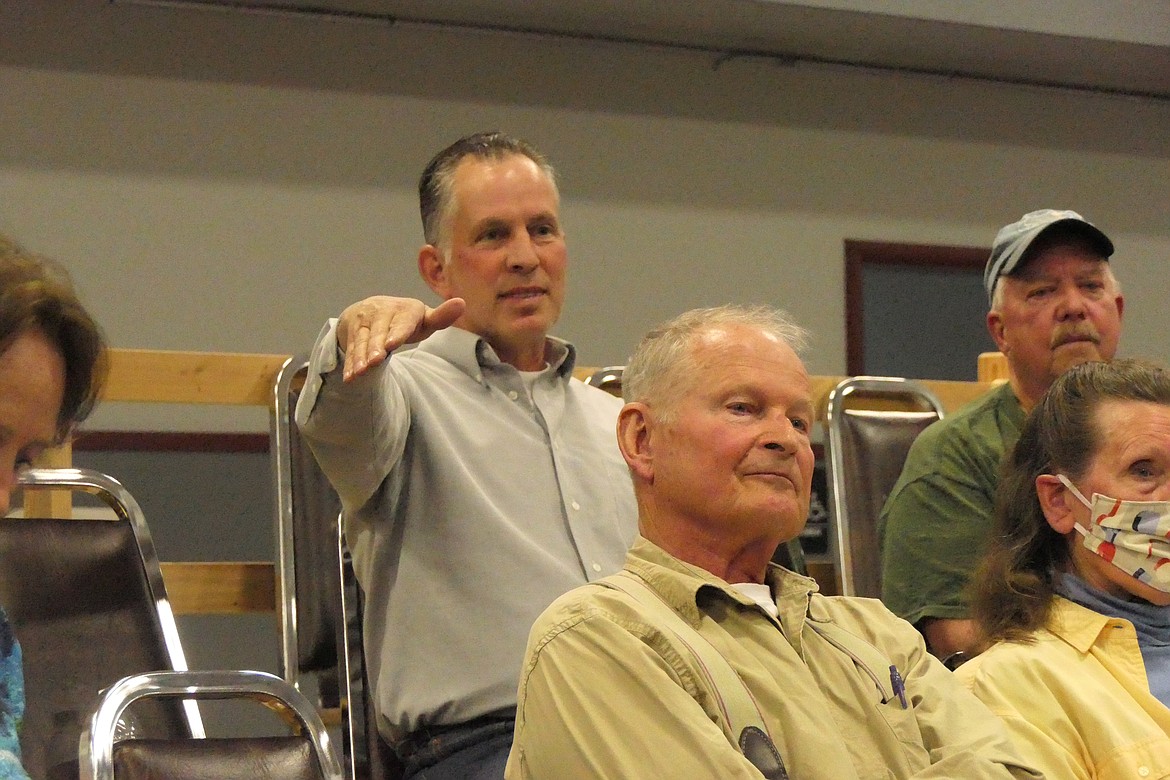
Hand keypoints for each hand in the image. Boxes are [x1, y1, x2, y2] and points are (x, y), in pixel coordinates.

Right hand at [337, 295, 464, 380]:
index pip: (402, 321)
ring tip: (360, 372)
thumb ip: (441, 317)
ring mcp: (365, 320)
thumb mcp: (424, 319)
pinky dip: (350, 362)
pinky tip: (350, 376)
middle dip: (375, 347)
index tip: (392, 344)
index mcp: (406, 309)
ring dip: (360, 356)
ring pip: (362, 340)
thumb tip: (461, 303)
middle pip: (379, 332)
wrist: (371, 309)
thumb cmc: (406, 320)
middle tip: (375, 362)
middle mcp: (382, 310)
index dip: (397, 332)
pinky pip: (351, 347)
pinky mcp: (352, 329)